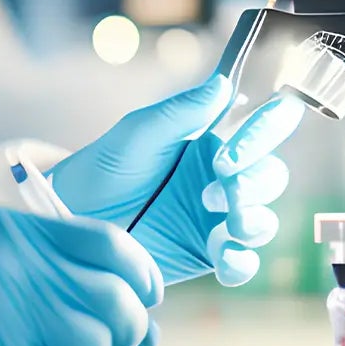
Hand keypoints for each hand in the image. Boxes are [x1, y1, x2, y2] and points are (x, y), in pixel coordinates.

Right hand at [0, 206, 161, 345]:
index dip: (141, 272)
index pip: (109, 243)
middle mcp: (12, 264)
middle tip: (125, 339)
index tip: (149, 294)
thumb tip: (123, 291)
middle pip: (113, 296)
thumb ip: (42, 259)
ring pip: (95, 341)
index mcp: (9, 228)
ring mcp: (4, 316)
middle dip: (131, 323)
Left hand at [50, 76, 305, 286]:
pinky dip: (242, 262)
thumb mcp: (137, 134)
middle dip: (255, 184)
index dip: (265, 133)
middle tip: (215, 193)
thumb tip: (223, 83)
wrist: (73, 222)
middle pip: (271, 176)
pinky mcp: (208, 255)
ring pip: (264, 219)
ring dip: (255, 221)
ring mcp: (218, 219)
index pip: (263, 127)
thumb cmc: (101, 169)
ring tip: (228, 226)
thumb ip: (181, 111)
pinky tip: (224, 259)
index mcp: (213, 141)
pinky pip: (243, 262)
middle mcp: (224, 178)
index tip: (229, 156)